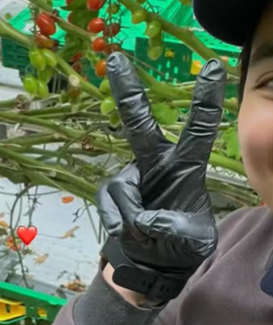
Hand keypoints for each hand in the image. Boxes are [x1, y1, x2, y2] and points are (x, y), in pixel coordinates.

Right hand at [97, 53, 225, 297]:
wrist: (149, 266)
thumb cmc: (179, 247)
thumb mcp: (194, 243)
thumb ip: (177, 230)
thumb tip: (146, 221)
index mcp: (187, 166)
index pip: (199, 130)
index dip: (206, 100)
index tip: (214, 66)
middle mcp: (155, 163)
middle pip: (139, 125)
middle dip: (127, 93)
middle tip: (115, 59)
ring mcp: (129, 178)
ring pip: (125, 190)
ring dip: (135, 221)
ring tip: (147, 238)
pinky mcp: (110, 194)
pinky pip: (111, 207)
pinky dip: (120, 226)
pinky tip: (130, 236)